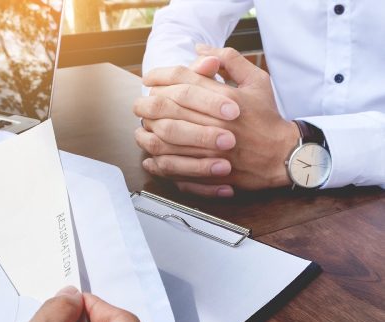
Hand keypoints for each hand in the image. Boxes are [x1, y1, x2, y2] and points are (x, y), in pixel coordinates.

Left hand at [135, 48, 299, 196]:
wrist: (281, 155)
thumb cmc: (267, 118)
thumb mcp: (256, 81)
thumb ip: (229, 61)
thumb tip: (200, 50)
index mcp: (224, 98)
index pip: (182, 80)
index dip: (160, 77)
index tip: (149, 79)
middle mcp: (214, 122)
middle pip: (166, 108)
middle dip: (146, 104)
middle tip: (139, 105)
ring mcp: (209, 149)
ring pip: (164, 140)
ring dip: (147, 134)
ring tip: (142, 131)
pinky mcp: (207, 172)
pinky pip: (174, 168)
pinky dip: (158, 163)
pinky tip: (151, 158)